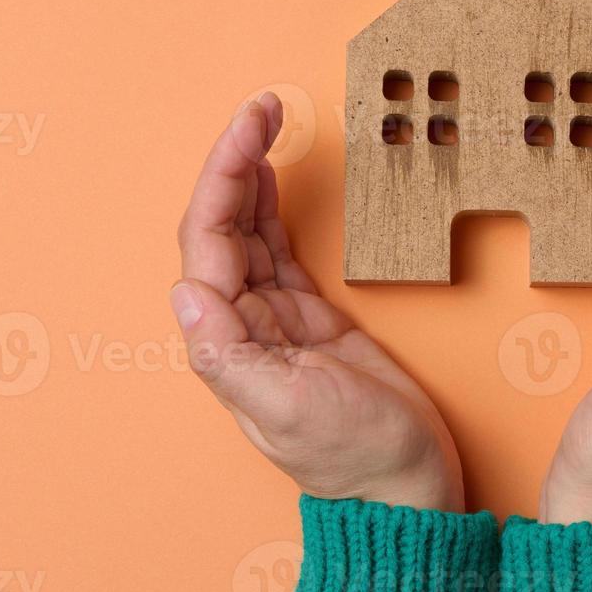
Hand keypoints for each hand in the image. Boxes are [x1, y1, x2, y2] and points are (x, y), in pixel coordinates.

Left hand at [170, 94, 463, 512]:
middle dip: (233, 162)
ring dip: (248, 177)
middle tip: (261, 106)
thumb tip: (185, 296)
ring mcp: (273, 316)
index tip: (250, 128)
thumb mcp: (292, 411)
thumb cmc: (355, 456)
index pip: (208, 241)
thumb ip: (231, 358)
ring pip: (247, 231)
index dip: (223, 178)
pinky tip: (270, 178)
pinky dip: (272, 209)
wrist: (405, 485)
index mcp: (226, 342)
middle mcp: (239, 323)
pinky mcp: (308, 314)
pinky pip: (278, 249)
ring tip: (262, 124)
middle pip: (221, 226)